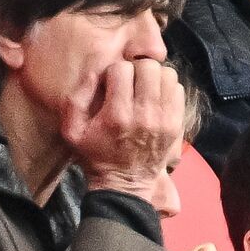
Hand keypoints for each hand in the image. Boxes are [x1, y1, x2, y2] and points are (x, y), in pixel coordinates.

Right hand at [61, 59, 184, 202]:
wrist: (124, 183)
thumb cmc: (95, 154)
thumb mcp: (72, 131)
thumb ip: (76, 98)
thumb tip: (95, 71)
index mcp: (116, 114)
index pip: (122, 69)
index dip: (114, 72)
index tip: (111, 84)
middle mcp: (144, 114)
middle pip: (148, 67)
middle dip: (136, 69)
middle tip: (130, 82)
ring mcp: (164, 119)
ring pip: (167, 74)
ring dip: (154, 77)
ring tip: (144, 88)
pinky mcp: (176, 123)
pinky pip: (178, 89)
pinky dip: (166, 88)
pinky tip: (155, 98)